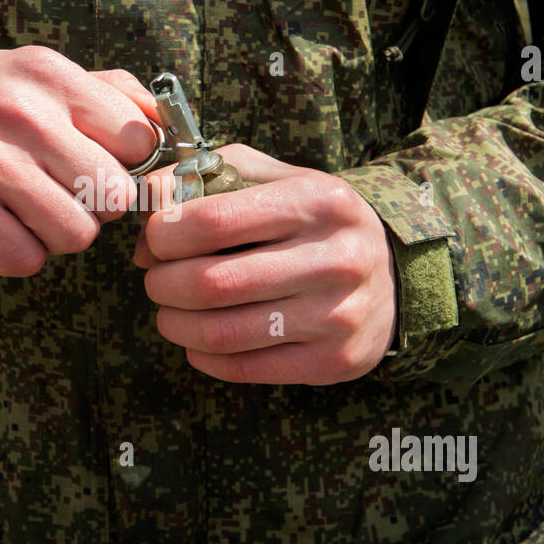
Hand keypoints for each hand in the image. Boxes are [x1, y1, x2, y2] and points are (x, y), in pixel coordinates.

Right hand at [0, 46, 158, 275]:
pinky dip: (13, 256)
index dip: (128, 168)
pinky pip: (26, 259)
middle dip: (91, 209)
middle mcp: (25, 112)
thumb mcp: (31, 75)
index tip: (96, 170)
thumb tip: (167, 123)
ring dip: (52, 236)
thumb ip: (104, 91)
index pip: (142, 138)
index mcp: (51, 75)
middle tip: (51, 195)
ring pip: (78, 234)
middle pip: (116, 197)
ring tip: (18, 212)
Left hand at [133, 144, 397, 384]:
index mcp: (319, 202)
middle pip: (212, 282)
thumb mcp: (278, 178)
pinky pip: (244, 368)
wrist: (394, 275)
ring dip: (175, 323)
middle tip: (155, 279)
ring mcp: (338, 315)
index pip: (214, 220)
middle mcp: (336, 258)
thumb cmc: (315, 221)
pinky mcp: (334, 361)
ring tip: (169, 310)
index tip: (155, 238)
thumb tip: (149, 210)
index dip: (164, 232)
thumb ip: (211, 175)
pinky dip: (203, 356)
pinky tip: (198, 340)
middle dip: (163, 283)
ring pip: (223, 332)